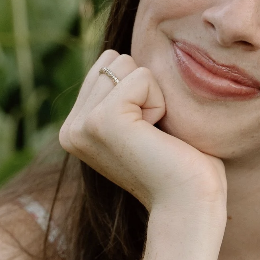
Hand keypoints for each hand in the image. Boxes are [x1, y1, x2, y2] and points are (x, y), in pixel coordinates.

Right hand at [59, 50, 226, 215]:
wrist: (189, 203)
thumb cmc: (180, 164)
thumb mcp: (141, 122)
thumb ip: (122, 93)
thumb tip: (118, 56)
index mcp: (75, 128)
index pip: (109, 64)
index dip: (142, 91)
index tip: (148, 133)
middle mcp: (70, 129)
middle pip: (114, 60)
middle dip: (146, 89)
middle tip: (153, 135)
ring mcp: (81, 126)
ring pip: (125, 64)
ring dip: (153, 96)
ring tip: (154, 136)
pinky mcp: (101, 121)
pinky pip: (141, 77)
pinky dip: (160, 102)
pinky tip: (157, 137)